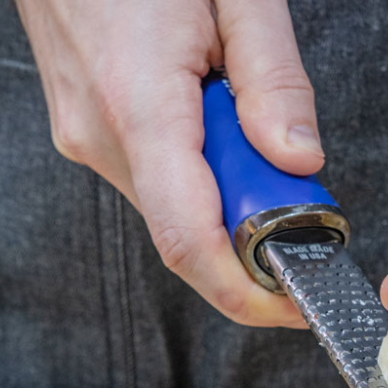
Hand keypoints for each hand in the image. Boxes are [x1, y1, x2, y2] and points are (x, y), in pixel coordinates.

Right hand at [16, 0, 322, 325]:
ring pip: (177, 208)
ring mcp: (87, 136)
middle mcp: (101, 135)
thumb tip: (300, 160)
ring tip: (252, 131)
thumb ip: (274, 80)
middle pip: (191, 232)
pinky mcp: (89, 130)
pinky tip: (219, 127)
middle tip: (300, 189)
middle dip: (257, 231)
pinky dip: (203, 175)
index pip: (189, 240)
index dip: (246, 294)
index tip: (295, 307)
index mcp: (138, 104)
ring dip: (231, 195)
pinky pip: (159, 180)